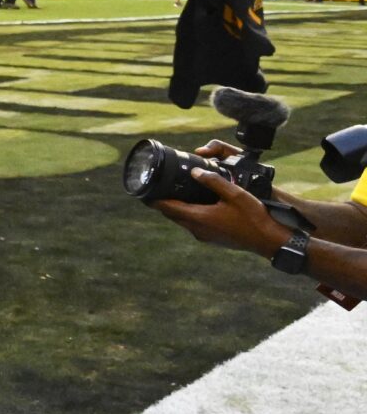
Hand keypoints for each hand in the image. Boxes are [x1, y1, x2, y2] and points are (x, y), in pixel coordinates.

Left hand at [151, 165, 287, 256]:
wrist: (270, 241)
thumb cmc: (254, 217)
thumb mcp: (235, 194)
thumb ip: (213, 181)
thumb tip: (194, 172)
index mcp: (199, 218)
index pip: (167, 208)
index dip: (153, 200)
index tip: (143, 192)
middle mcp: (198, 229)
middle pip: (172, 215)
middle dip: (162, 202)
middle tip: (155, 188)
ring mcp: (205, 236)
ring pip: (182, 220)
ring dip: (176, 208)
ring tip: (173, 193)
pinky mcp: (212, 238)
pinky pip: (193, 224)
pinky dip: (188, 214)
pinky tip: (195, 204)